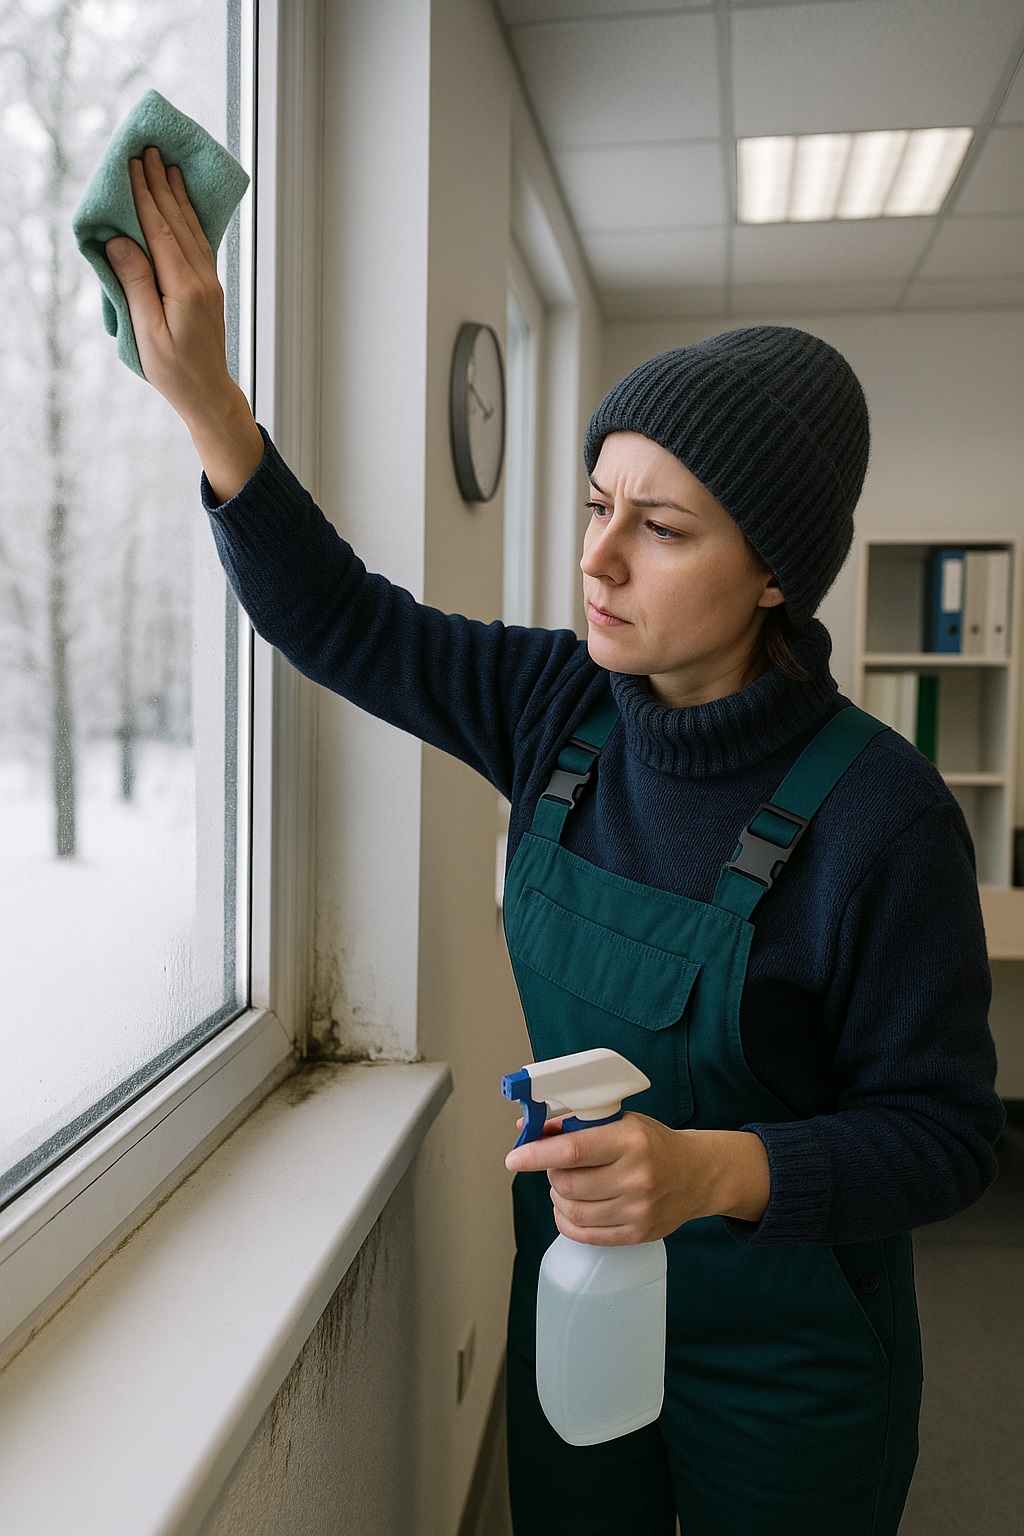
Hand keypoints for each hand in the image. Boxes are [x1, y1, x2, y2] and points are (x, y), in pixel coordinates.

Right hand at [105, 147, 263, 501]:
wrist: (209, 394)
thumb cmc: (174, 371)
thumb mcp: (147, 330)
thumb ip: (136, 283)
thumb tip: (122, 241)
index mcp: (184, 287)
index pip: (160, 230)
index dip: (146, 195)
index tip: (134, 164)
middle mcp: (202, 279)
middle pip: (178, 222)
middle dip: (162, 185)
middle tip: (150, 151)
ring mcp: (209, 283)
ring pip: (192, 229)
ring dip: (178, 197)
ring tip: (168, 167)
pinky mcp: (210, 289)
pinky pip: (199, 243)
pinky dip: (189, 218)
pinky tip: (184, 206)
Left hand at [505, 1113, 770, 1245]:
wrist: (698, 1173)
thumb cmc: (653, 1143)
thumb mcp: (620, 1121)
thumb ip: (574, 1125)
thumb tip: (527, 1128)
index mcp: (631, 1140)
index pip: (572, 1150)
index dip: (536, 1154)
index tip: (514, 1158)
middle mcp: (636, 1176)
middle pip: (567, 1184)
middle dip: (551, 1173)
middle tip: (555, 1165)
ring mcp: (638, 1209)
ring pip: (573, 1211)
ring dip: (558, 1197)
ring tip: (567, 1185)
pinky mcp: (638, 1233)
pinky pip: (586, 1234)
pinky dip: (568, 1221)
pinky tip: (571, 1208)